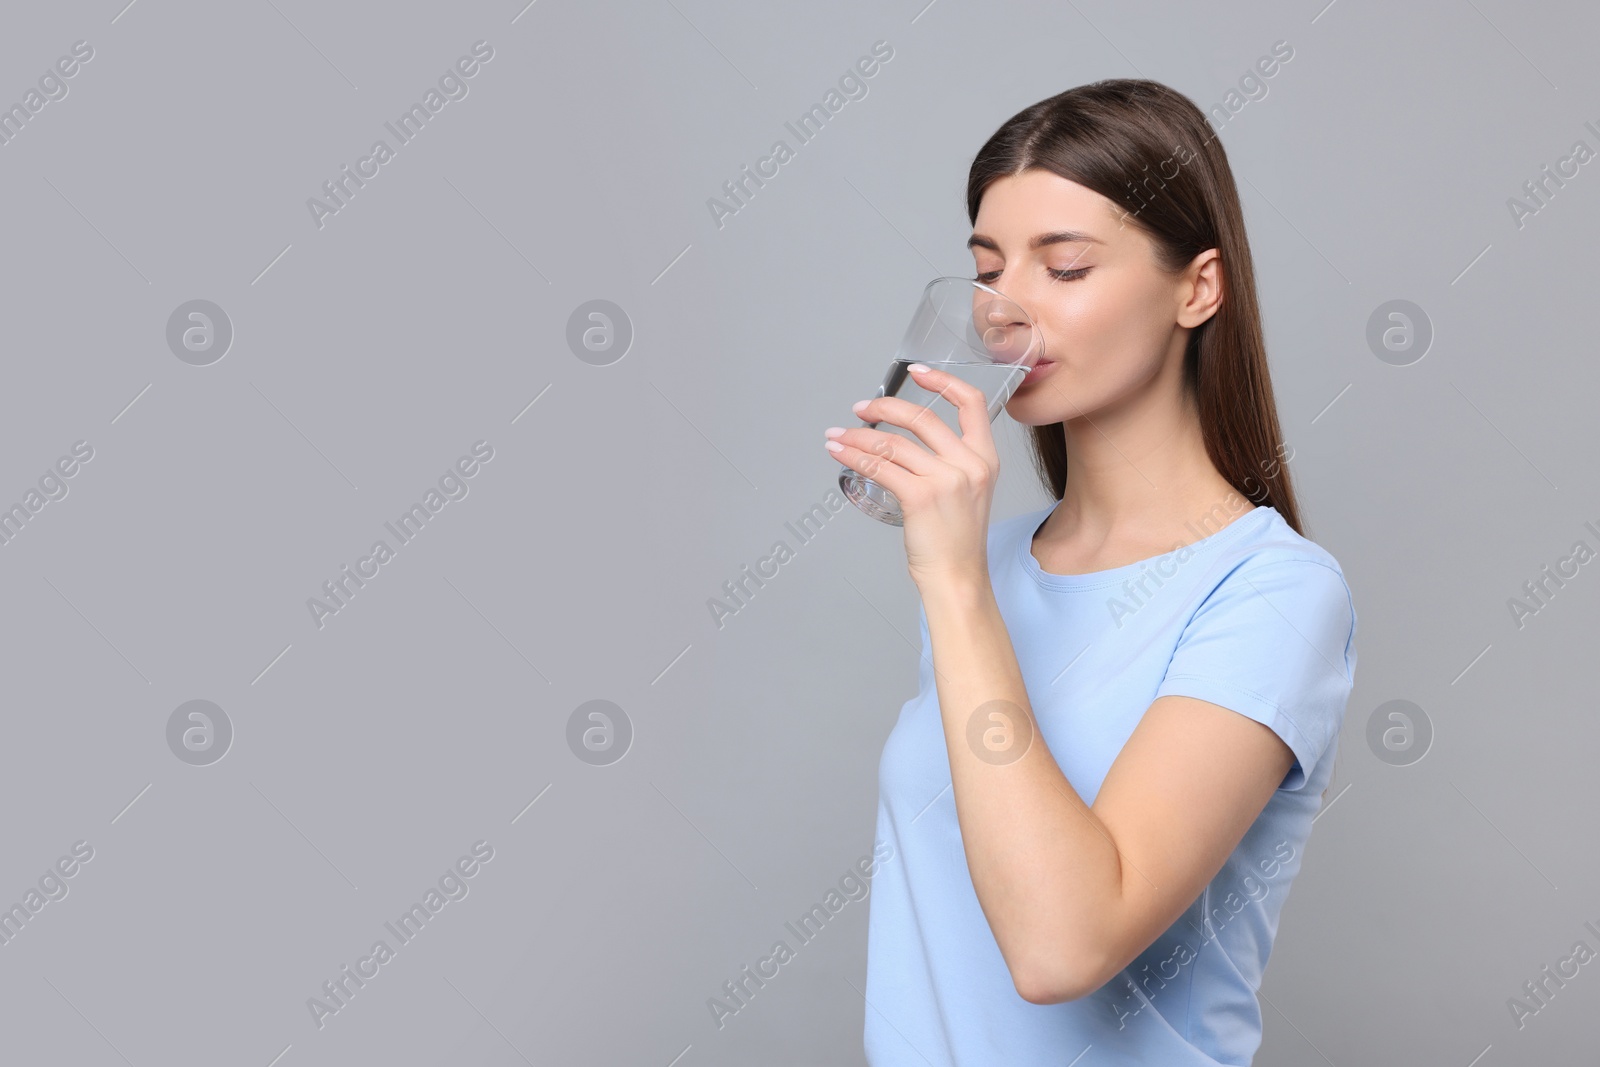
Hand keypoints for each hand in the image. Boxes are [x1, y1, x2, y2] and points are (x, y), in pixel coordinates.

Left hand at [825, 363, 998, 589]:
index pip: (972, 403)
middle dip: (885, 407)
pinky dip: (853, 457)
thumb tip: (904, 444)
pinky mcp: (920, 497)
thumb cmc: (957, 542)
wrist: (957, 578)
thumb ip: (949, 464)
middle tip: (861, 409)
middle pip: (922, 417)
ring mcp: (946, 480)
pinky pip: (879, 467)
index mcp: (985, 459)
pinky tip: (840, 454)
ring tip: (838, 436)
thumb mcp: (968, 494)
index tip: (916, 373)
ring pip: (893, 443)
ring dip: (858, 436)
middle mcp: (970, 464)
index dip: (943, 381)